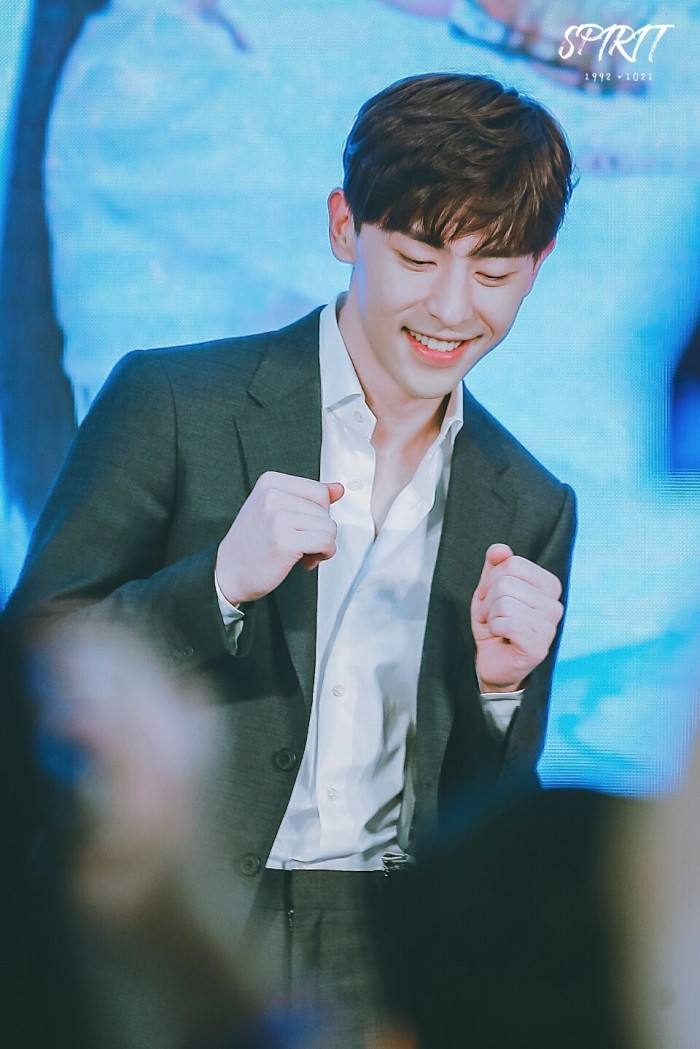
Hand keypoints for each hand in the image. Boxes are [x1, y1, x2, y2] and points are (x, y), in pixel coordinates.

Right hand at [215, 471, 343, 603]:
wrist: (228, 572)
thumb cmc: (254, 543)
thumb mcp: (277, 510)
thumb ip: (308, 498)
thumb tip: (339, 488)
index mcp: (270, 481)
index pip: (320, 491)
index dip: (318, 513)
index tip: (302, 527)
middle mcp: (273, 495)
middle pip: (325, 510)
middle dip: (319, 531)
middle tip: (299, 544)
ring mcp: (277, 517)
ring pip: (329, 527)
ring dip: (321, 545)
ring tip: (300, 553)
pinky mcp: (284, 541)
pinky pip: (326, 542)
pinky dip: (323, 554)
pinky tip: (305, 562)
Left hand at [470, 543, 563, 691]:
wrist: (493, 663)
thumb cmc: (495, 625)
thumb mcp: (489, 590)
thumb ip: (494, 566)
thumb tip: (500, 549)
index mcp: (549, 585)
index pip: (512, 563)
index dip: (491, 580)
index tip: (492, 599)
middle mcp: (555, 605)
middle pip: (506, 582)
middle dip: (488, 600)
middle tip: (493, 616)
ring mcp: (550, 627)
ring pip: (504, 602)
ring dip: (490, 616)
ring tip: (497, 628)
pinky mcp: (539, 646)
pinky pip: (507, 623)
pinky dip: (494, 629)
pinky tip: (501, 637)